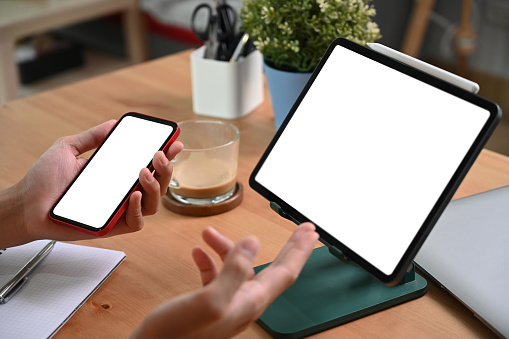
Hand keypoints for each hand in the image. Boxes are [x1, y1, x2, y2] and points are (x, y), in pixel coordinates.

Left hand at [1, 120, 182, 246]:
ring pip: (153, 204)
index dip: (166, 155)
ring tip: (144, 172)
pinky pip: (137, 222)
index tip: (174, 141)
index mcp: (117, 175)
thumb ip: (91, 136)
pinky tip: (132, 195)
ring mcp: (119, 210)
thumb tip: (112, 123)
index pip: (149, 165)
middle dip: (166, 168)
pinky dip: (138, 209)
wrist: (25, 204)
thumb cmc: (43, 181)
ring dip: (155, 187)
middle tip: (159, 155)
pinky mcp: (112, 227)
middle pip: (159, 184)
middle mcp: (122, 193)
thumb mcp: (68, 148)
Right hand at [132, 222, 318, 338]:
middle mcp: (244, 302)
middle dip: (288, 247)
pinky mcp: (210, 303)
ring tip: (209, 234)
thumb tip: (253, 244)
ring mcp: (228, 302)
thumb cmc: (178, 335)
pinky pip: (217, 275)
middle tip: (302, 230)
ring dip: (227, 247)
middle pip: (274, 269)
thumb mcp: (210, 300)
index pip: (285, 272)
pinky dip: (210, 261)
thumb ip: (234, 271)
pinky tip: (198, 253)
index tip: (310, 232)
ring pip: (238, 267)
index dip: (300, 250)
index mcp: (250, 301)